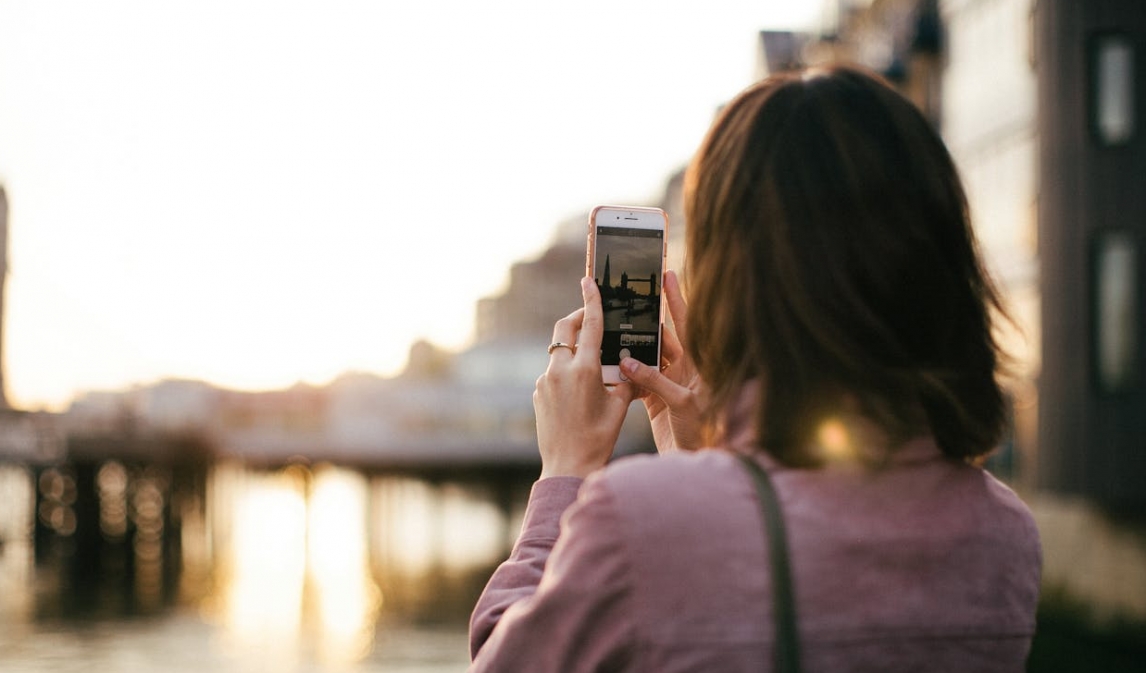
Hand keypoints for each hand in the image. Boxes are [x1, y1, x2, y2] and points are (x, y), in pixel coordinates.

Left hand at [534, 277, 635, 478]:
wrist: (567, 465)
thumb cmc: (599, 438)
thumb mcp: (620, 405)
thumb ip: (625, 379)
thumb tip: (628, 363)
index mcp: (585, 370)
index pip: (590, 326)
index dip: (591, 300)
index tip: (589, 281)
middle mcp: (560, 371)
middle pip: (564, 330)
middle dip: (577, 319)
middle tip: (590, 318)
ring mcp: (545, 382)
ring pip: (559, 353)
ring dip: (574, 350)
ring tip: (593, 365)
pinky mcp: (538, 393)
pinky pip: (553, 373)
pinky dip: (566, 372)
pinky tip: (579, 391)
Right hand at [620, 270, 705, 451]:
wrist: (697, 463)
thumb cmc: (704, 433)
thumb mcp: (683, 404)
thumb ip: (656, 382)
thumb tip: (628, 362)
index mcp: (699, 364)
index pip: (688, 324)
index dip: (677, 298)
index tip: (667, 273)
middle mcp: (685, 369)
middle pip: (664, 338)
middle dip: (646, 321)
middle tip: (628, 300)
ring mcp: (671, 384)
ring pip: (648, 359)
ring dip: (632, 350)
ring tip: (614, 332)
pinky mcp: (657, 400)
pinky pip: (638, 381)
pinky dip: (626, 377)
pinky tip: (612, 369)